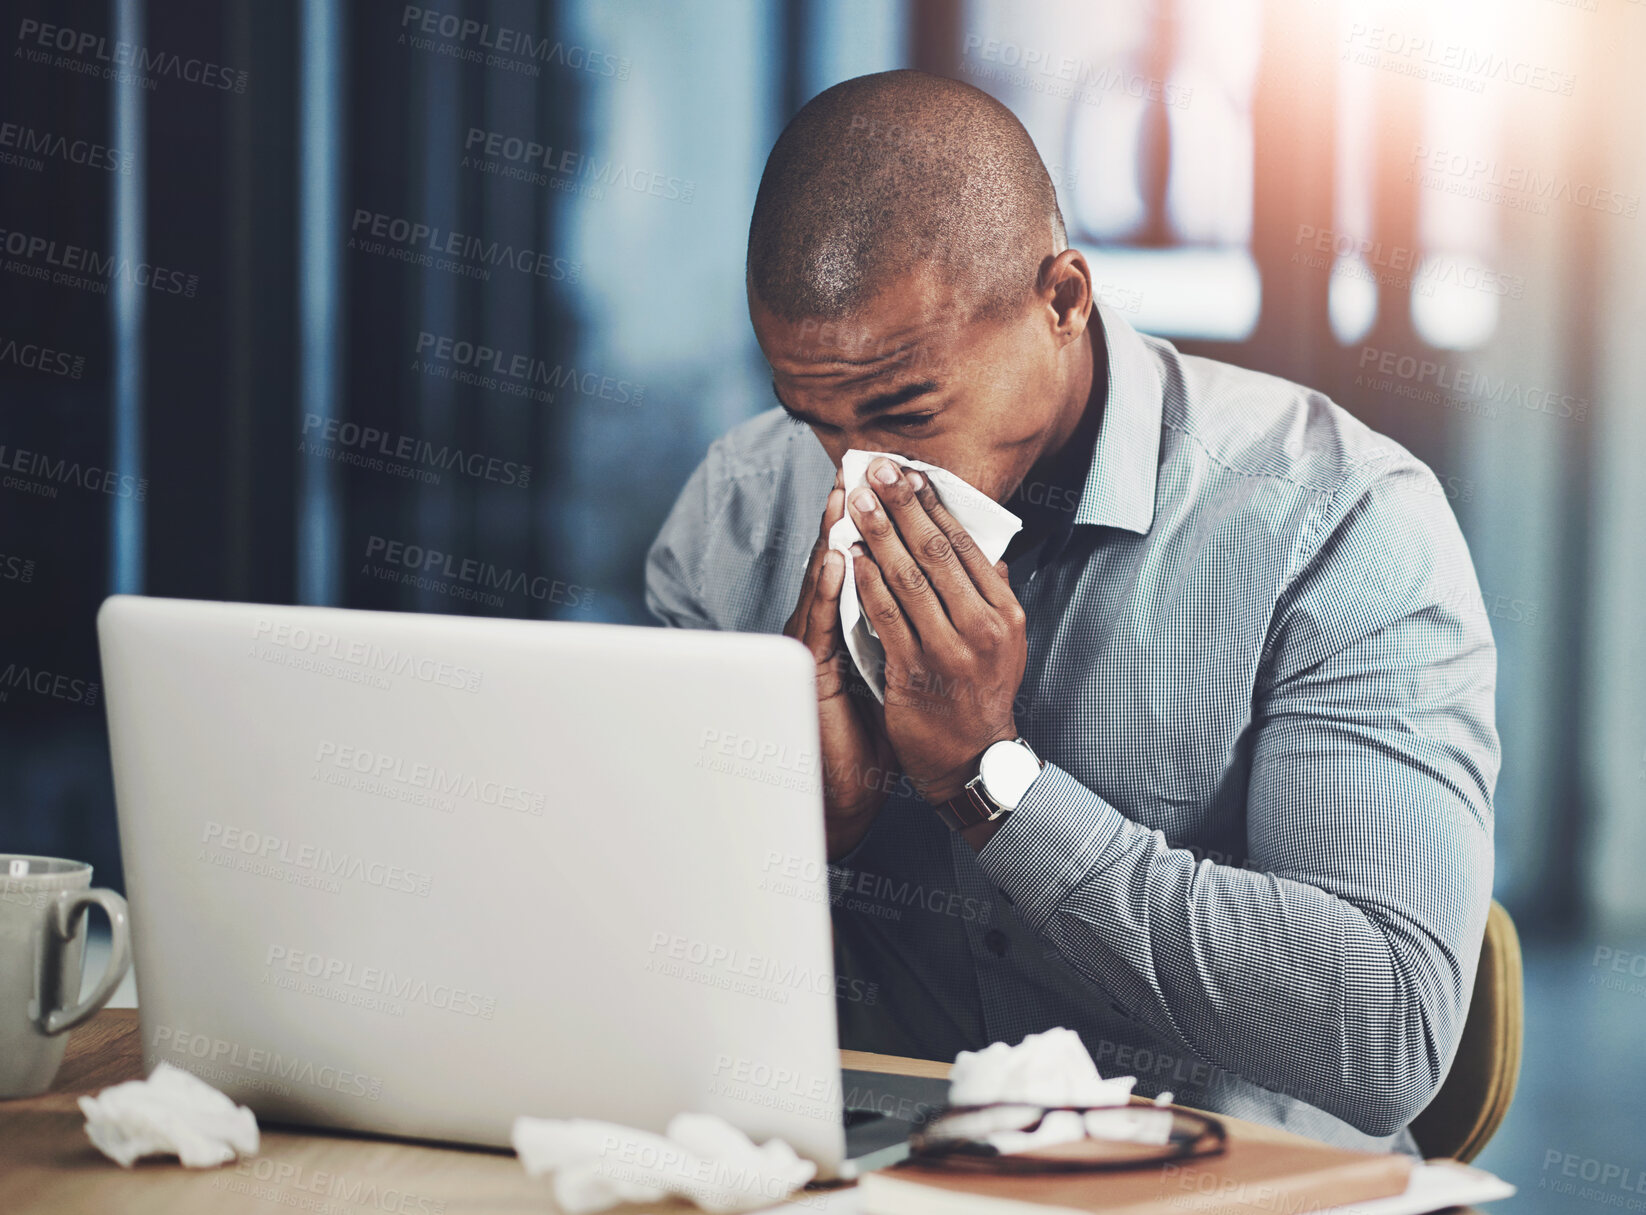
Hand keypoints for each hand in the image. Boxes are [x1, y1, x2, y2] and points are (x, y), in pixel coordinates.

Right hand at [783, 467, 900, 859]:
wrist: (857, 783)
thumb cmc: (888, 725)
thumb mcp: (908, 663)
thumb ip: (918, 620)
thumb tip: (962, 579)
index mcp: (853, 621)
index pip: (865, 559)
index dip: (880, 521)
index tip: (895, 479)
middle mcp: (829, 627)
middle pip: (839, 557)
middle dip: (856, 513)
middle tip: (864, 467)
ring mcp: (816, 646)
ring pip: (823, 583)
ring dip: (836, 537)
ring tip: (846, 497)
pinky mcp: (811, 672)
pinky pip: (821, 624)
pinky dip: (829, 589)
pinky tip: (839, 560)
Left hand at [845, 457, 1028, 804]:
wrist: (971, 759)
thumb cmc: (980, 693)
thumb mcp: (1003, 642)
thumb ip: (992, 594)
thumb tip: (986, 549)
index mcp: (1005, 613)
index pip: (965, 545)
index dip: (934, 505)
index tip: (911, 472)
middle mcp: (982, 627)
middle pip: (936, 551)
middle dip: (902, 505)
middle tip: (876, 468)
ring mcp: (949, 650)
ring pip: (908, 577)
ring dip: (878, 534)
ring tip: (856, 500)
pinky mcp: (916, 671)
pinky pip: (887, 616)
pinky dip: (867, 582)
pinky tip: (850, 556)